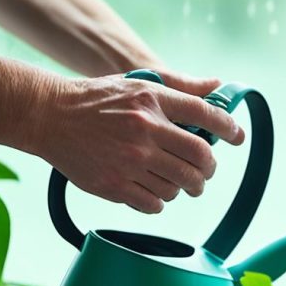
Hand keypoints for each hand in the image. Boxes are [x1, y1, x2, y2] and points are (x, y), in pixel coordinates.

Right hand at [33, 70, 244, 212]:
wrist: (48, 116)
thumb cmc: (97, 99)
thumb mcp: (138, 82)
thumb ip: (180, 86)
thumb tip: (218, 85)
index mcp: (152, 100)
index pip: (205, 114)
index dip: (229, 128)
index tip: (237, 137)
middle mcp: (144, 129)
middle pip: (200, 158)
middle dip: (209, 169)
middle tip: (205, 171)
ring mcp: (130, 160)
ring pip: (181, 185)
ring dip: (186, 186)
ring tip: (177, 181)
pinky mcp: (115, 185)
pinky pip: (156, 204)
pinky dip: (161, 200)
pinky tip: (153, 189)